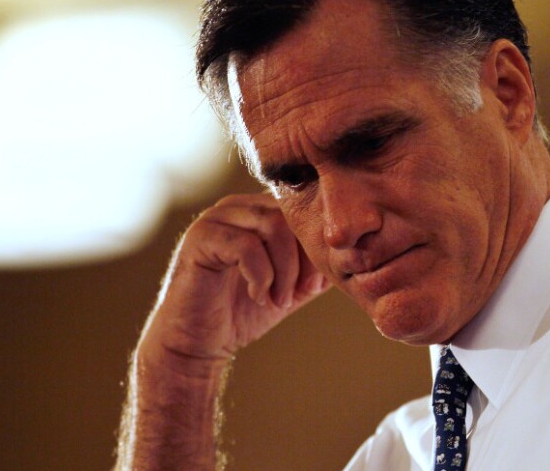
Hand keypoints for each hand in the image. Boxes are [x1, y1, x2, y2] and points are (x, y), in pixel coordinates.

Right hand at [139, 193, 329, 372]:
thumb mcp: (293, 285)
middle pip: (291, 216)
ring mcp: (216, 218)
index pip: (304, 214)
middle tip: (298, 296)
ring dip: (285, 270)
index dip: (316, 250)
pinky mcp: (200, 239)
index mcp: (261, 211)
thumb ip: (317, 265)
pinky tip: (258, 297)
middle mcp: (239, 206)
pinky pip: (245, 245)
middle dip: (303, 260)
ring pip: (272, 227)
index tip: (315, 288)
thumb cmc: (245, 312)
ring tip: (279, 299)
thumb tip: (353, 254)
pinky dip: (261, 275)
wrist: (196, 342)